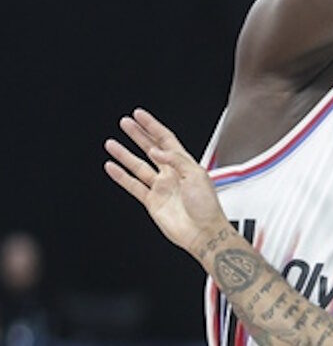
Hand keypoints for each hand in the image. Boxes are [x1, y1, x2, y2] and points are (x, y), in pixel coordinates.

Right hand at [104, 109, 228, 259]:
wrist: (203, 232)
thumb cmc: (207, 206)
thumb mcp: (197, 175)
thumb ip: (176, 160)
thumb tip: (156, 150)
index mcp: (185, 164)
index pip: (166, 139)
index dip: (153, 126)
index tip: (140, 115)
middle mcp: (172, 173)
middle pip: (150, 148)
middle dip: (138, 135)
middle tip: (124, 122)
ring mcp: (161, 187)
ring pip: (138, 166)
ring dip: (124, 154)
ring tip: (111, 143)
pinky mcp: (152, 201)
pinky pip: (133, 185)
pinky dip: (121, 176)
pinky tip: (112, 167)